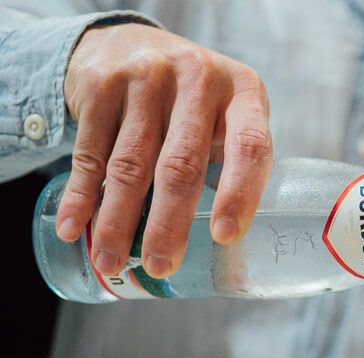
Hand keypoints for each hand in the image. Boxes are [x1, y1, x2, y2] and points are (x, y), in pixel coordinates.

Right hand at [59, 23, 272, 277]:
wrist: (133, 44)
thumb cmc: (197, 100)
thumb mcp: (230, 114)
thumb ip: (234, 162)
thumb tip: (226, 245)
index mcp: (243, 93)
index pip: (249, 147)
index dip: (239, 194)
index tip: (223, 237)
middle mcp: (198, 79)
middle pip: (181, 165)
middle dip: (168, 224)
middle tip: (160, 267)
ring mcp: (147, 78)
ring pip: (130, 164)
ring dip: (117, 221)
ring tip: (112, 261)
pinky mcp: (102, 86)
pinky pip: (90, 153)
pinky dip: (80, 196)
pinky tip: (74, 227)